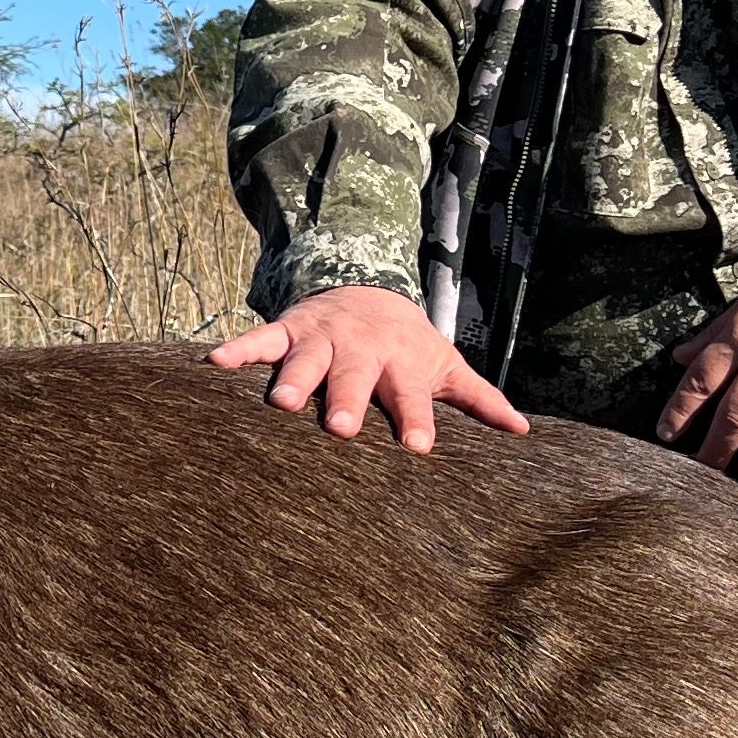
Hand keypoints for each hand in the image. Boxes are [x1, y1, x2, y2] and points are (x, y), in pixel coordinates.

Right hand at [209, 286, 528, 454]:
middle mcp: (360, 350)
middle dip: (347, 400)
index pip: (410, 395)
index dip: (414, 420)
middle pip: (354, 378)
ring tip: (283, 404)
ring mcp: (322, 338)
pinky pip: (261, 339)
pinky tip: (214, 364)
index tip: (418, 449)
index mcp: (401, 364)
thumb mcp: (445, 365)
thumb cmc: (409, 345)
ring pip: (306, 360)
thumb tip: (522, 432)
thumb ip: (478, 400)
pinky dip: (238, 350)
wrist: (369, 288)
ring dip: (294, 379)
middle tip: (342, 429)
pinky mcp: (288, 329)